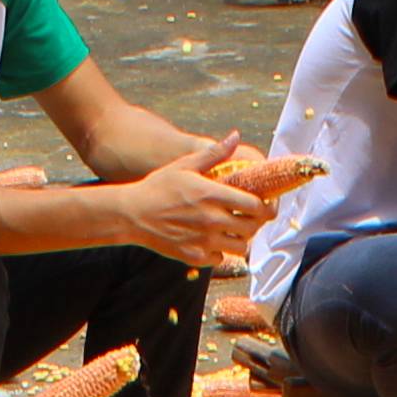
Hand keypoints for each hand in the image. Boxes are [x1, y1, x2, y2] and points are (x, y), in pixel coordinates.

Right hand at [110, 151, 270, 267]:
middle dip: (255, 222)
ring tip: (232, 230)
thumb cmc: (158, 187)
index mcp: (213, 194)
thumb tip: (235, 137)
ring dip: (240, 238)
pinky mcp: (195, 257)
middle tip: (248, 218)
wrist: (132, 214)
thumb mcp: (185, 165)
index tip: (263, 205)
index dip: (264, 206)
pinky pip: (221, 259)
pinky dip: (221, 252)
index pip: (255, 206)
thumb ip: (214, 154)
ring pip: (241, 247)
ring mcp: (204, 241)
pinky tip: (212, 241)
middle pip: (252, 228)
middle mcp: (212, 220)